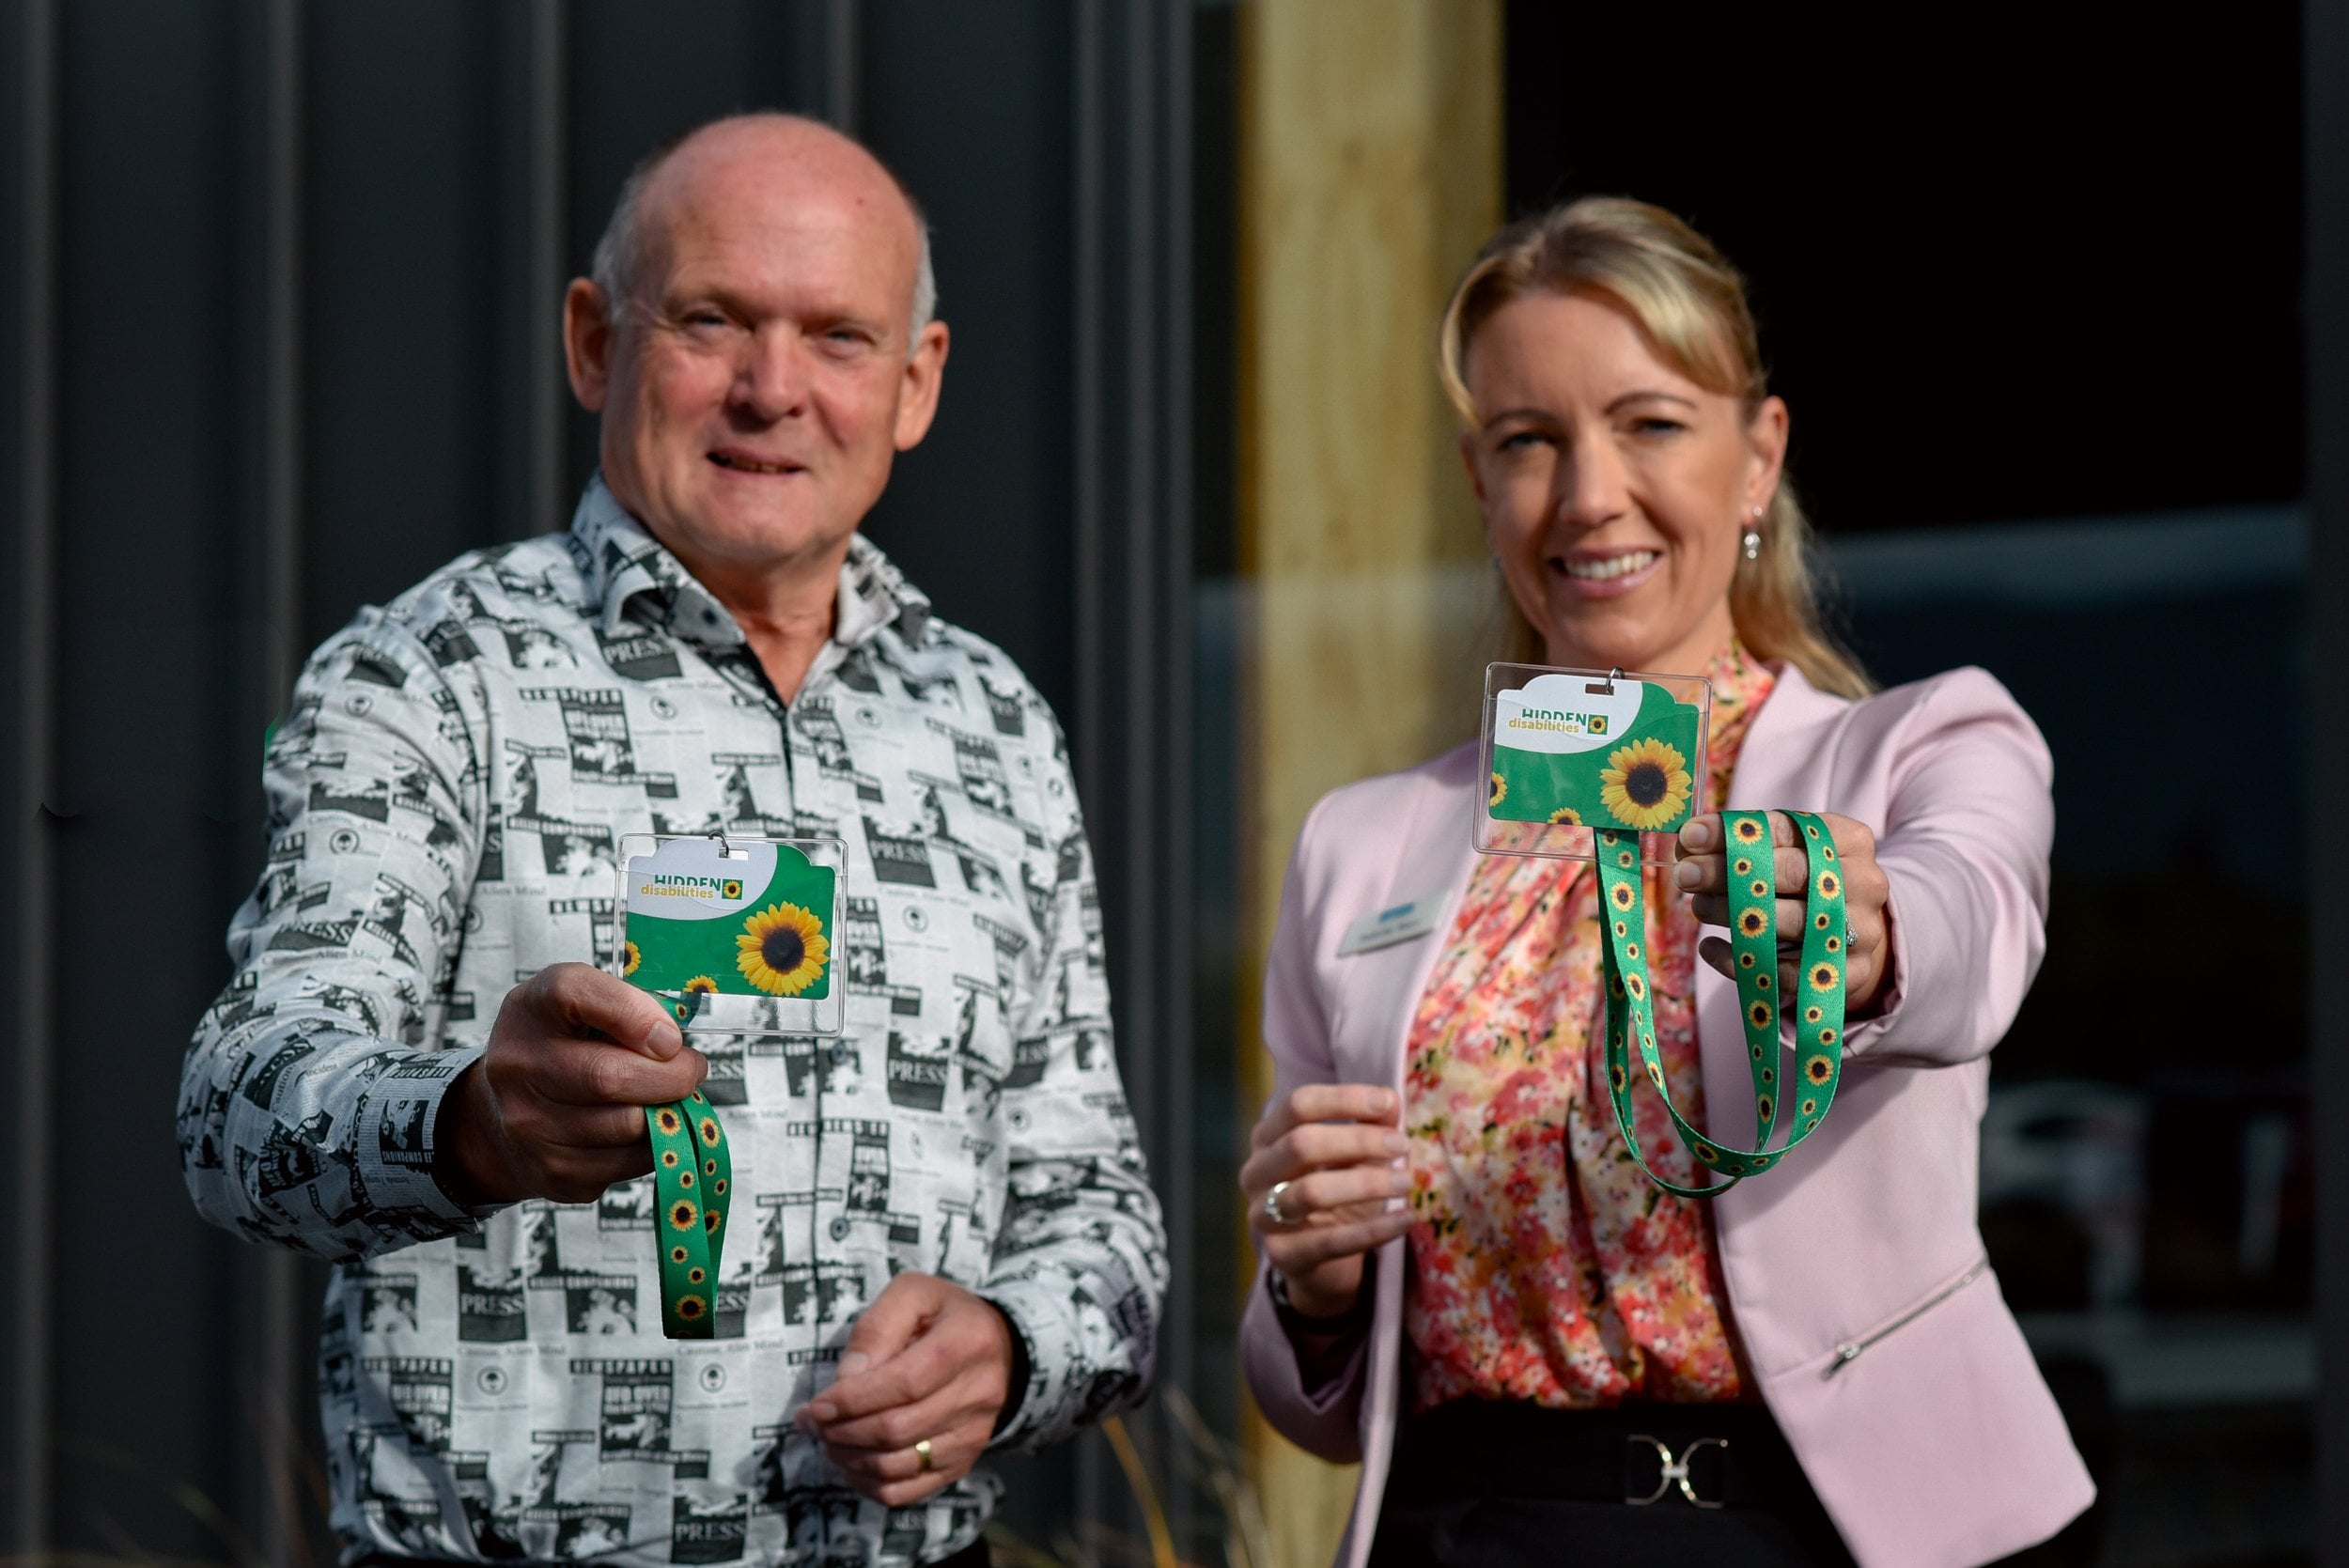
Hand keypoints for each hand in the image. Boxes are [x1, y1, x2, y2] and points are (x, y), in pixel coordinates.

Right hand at [435, 962, 704, 1205]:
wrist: (500, 1116)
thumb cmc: (559, 1048)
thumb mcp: (583, 1006)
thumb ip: (629, 1007)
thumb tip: (673, 1047)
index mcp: (531, 1008)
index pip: (576, 994)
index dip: (634, 1014)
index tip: (670, 1035)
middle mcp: (519, 1065)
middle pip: (611, 1076)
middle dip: (673, 1075)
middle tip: (690, 1069)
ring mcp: (530, 1124)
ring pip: (629, 1125)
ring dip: (668, 1112)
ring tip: (667, 1096)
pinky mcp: (554, 1170)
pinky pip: (629, 1162)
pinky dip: (653, 1145)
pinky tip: (643, 1127)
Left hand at [795, 1272, 1014, 1505]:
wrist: (997, 1347)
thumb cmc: (942, 1316)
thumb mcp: (912, 1295)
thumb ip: (877, 1327)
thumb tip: (847, 1379)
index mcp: (968, 1341)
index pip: (906, 1383)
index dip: (854, 1399)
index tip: (817, 1404)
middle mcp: (980, 1392)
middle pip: (898, 1429)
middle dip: (842, 1431)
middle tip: (812, 1422)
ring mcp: (974, 1434)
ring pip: (898, 1465)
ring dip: (849, 1458)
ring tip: (827, 1439)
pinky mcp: (963, 1462)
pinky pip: (907, 1491)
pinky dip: (868, 1484)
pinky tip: (850, 1463)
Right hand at [1240, 1083, 1412, 1320]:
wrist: (1323, 1261)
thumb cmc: (1338, 1193)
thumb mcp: (1355, 1155)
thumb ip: (1370, 1124)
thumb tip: (1390, 1100)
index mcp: (1268, 1137)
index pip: (1298, 1104)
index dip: (1344, 1099)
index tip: (1386, 1103)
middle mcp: (1256, 1173)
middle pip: (1302, 1143)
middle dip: (1360, 1140)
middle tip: (1403, 1145)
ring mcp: (1263, 1216)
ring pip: (1312, 1191)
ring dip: (1368, 1183)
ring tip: (1406, 1182)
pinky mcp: (1284, 1255)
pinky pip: (1331, 1241)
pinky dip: (1375, 1229)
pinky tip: (1407, 1218)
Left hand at [1675, 812, 1892, 1013]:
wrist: (1854, 931)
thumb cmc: (1809, 881)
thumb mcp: (1787, 850)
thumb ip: (1746, 842)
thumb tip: (1689, 838)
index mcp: (1851, 840)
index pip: (1789, 829)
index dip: (1735, 833)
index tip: (1690, 836)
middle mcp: (1865, 882)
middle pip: (1793, 874)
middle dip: (1729, 872)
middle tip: (1685, 874)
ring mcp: (1863, 930)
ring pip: (1791, 922)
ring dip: (1732, 913)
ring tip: (1697, 906)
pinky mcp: (1850, 973)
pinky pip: (1787, 973)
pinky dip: (1741, 961)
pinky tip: (1711, 948)